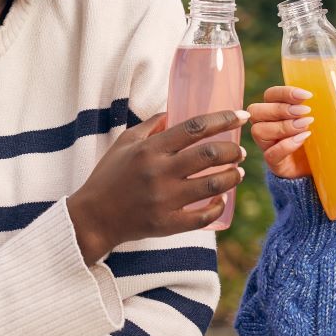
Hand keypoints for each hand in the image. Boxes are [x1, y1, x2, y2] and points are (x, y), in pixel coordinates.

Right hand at [67, 109, 248, 262]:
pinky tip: (222, 199)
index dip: (223, 119)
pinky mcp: (167, 224)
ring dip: (232, 176)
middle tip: (240, 150)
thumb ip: (151, 126)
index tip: (242, 115)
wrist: (93, 218)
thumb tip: (173, 111)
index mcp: (150, 149)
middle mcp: (159, 172)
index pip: (195, 128)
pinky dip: (218, 207)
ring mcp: (165, 200)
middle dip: (232, 150)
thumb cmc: (108, 176)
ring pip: (212, 185)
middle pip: (209, 155)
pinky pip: (203, 217)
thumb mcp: (125, 143)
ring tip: (238, 172)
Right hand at [248, 65, 335, 179]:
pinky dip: (285, 146)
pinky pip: (270, 154)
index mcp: (280, 107)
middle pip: (258, 109)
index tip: (306, 95)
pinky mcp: (275, 163)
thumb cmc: (327, 134)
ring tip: (307, 126)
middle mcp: (269, 123)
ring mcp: (269, 144)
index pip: (270, 94)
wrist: (328, 168)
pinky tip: (302, 141)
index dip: (283, 92)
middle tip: (307, 111)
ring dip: (283, 126)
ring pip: (259, 130)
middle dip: (281, 108)